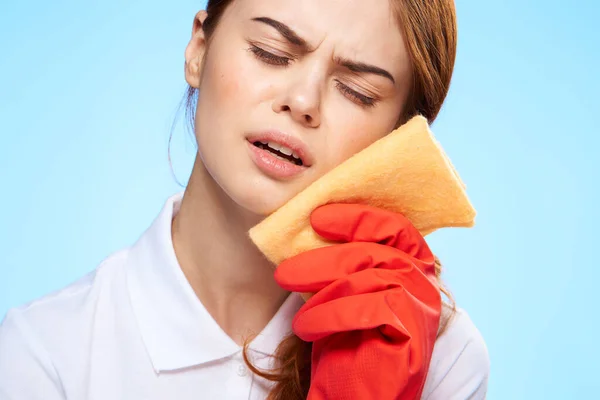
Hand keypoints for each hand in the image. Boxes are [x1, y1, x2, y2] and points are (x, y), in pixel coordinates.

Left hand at [274, 203, 441, 399]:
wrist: (356, 394)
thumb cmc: (347, 343)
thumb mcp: (342, 293)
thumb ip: (342, 263)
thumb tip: (310, 228)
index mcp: (410, 267)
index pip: (394, 228)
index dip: (358, 218)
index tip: (317, 218)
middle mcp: (422, 283)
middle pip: (375, 252)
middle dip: (324, 260)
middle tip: (283, 273)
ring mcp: (421, 306)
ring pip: (371, 276)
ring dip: (323, 291)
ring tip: (297, 315)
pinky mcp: (415, 331)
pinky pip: (373, 306)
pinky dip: (333, 314)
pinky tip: (308, 328)